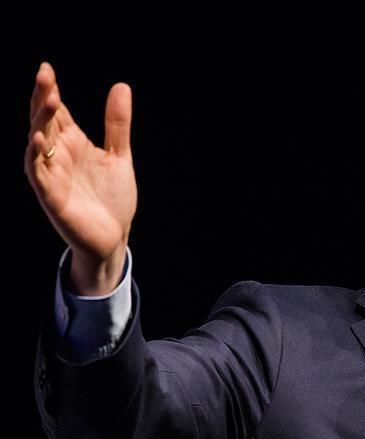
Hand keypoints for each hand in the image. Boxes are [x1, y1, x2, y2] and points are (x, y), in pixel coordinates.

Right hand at [24, 62, 136, 293]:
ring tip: (47, 99)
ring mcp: (52, 175)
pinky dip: (36, 156)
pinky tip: (38, 139)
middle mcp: (58, 156)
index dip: (51, 90)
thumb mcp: (119, 155)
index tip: (47, 68)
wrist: (113, 237)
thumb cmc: (112, 198)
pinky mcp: (51, 196)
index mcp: (72, 144)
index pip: (57, 112)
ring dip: (40, 122)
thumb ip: (117, 124)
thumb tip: (121, 85)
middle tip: (44, 74)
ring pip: (38, 143)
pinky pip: (38, 173)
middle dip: (43, 99)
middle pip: (45, 121)